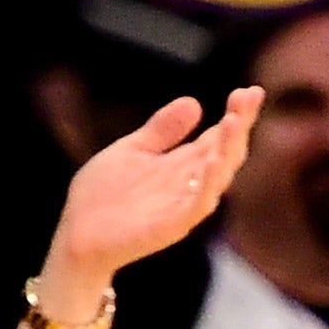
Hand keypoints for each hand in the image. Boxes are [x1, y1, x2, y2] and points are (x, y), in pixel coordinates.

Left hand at [44, 88, 261, 287]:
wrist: (76, 236)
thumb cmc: (103, 197)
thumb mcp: (132, 150)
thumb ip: (162, 130)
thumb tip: (194, 102)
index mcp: (184, 164)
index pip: (220, 136)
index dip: (238, 114)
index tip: (251, 91)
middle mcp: (191, 183)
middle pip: (226, 152)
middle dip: (239, 125)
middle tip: (247, 98)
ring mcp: (185, 205)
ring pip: (219, 176)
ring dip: (229, 149)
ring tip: (235, 122)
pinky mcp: (172, 226)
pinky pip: (197, 205)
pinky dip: (208, 184)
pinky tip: (212, 161)